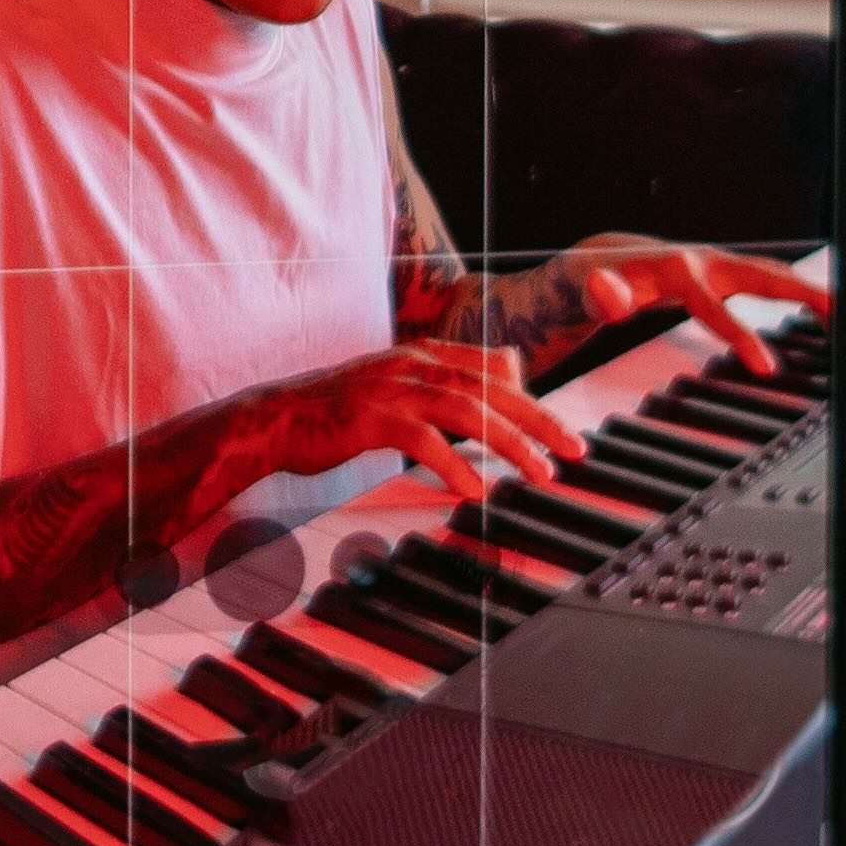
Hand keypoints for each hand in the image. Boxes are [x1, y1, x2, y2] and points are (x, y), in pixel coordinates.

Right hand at [185, 340, 591, 521]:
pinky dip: (455, 465)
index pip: (494, 370)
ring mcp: (392, 387)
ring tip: (539, 473)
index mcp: (421, 354)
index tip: (563, 433)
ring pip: (468, 409)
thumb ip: (442, 388)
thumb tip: (493, 393)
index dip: (534, 400)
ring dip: (510, 443)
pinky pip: (425, 440)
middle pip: (492, 387)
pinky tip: (476, 490)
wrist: (273, 419)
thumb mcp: (396, 391)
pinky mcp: (371, 417)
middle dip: (539, 420)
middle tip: (572, 452)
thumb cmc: (335, 413)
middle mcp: (412, 362)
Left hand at [540, 237, 809, 378]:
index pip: (713, 303)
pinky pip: (771, 285)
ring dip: (813, 292)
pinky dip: (801, 295)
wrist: (597, 262)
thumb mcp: (585, 292)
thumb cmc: (592, 282)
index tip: (767, 367)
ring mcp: (719, 269)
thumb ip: (599, 296)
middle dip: (806, 294)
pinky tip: (826, 315)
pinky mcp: (727, 278)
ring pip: (775, 276)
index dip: (739, 333)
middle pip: (764, 275)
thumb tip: (610, 297)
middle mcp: (704, 263)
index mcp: (675, 269)